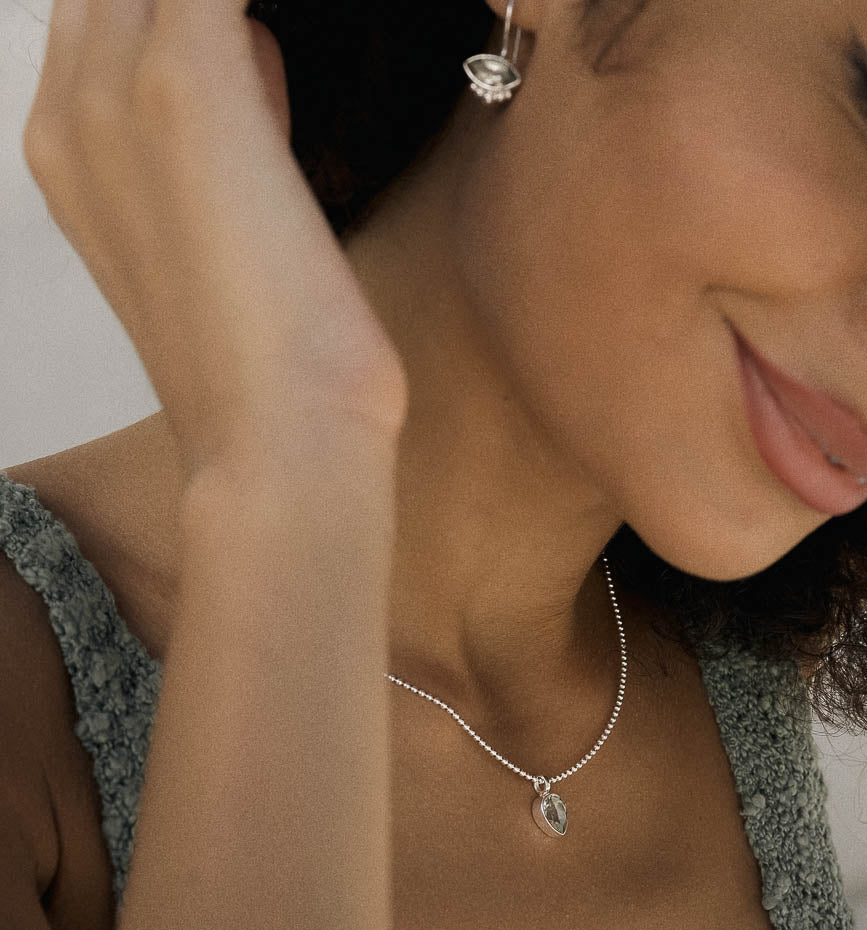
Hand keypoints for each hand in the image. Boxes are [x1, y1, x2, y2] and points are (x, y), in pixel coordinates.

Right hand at [22, 0, 408, 477]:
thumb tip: (252, 54)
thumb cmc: (270, 361)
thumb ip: (224, 134)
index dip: (180, 3)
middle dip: (206, 7)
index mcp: (71, 151)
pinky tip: (288, 33)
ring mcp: (113, 92)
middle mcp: (69, 111)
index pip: (109, 5)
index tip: (246, 34)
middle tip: (258, 52)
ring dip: (232, 8)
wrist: (276, 442)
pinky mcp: (188, 84)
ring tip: (277, 88)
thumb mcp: (225, 231)